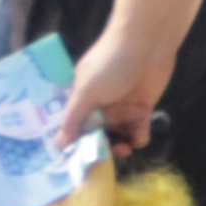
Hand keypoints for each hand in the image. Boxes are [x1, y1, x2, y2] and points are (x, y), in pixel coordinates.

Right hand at [60, 20, 170, 154]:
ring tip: (123, 149)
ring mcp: (120, 109)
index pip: (72, 127)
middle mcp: (98, 107)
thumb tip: (58, 145)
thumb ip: (74, 119)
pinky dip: (138, 137)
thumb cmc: (110, 64)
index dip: (72, 143)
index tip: (73, 160)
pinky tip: (138, 137)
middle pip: (95, 134)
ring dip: (119, 145)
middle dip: (98, 147)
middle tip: (102, 158)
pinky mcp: (141, 110)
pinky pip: (137, 131)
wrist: (147, 45)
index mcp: (80, 100)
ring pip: (117, 136)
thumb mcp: (86, 92)